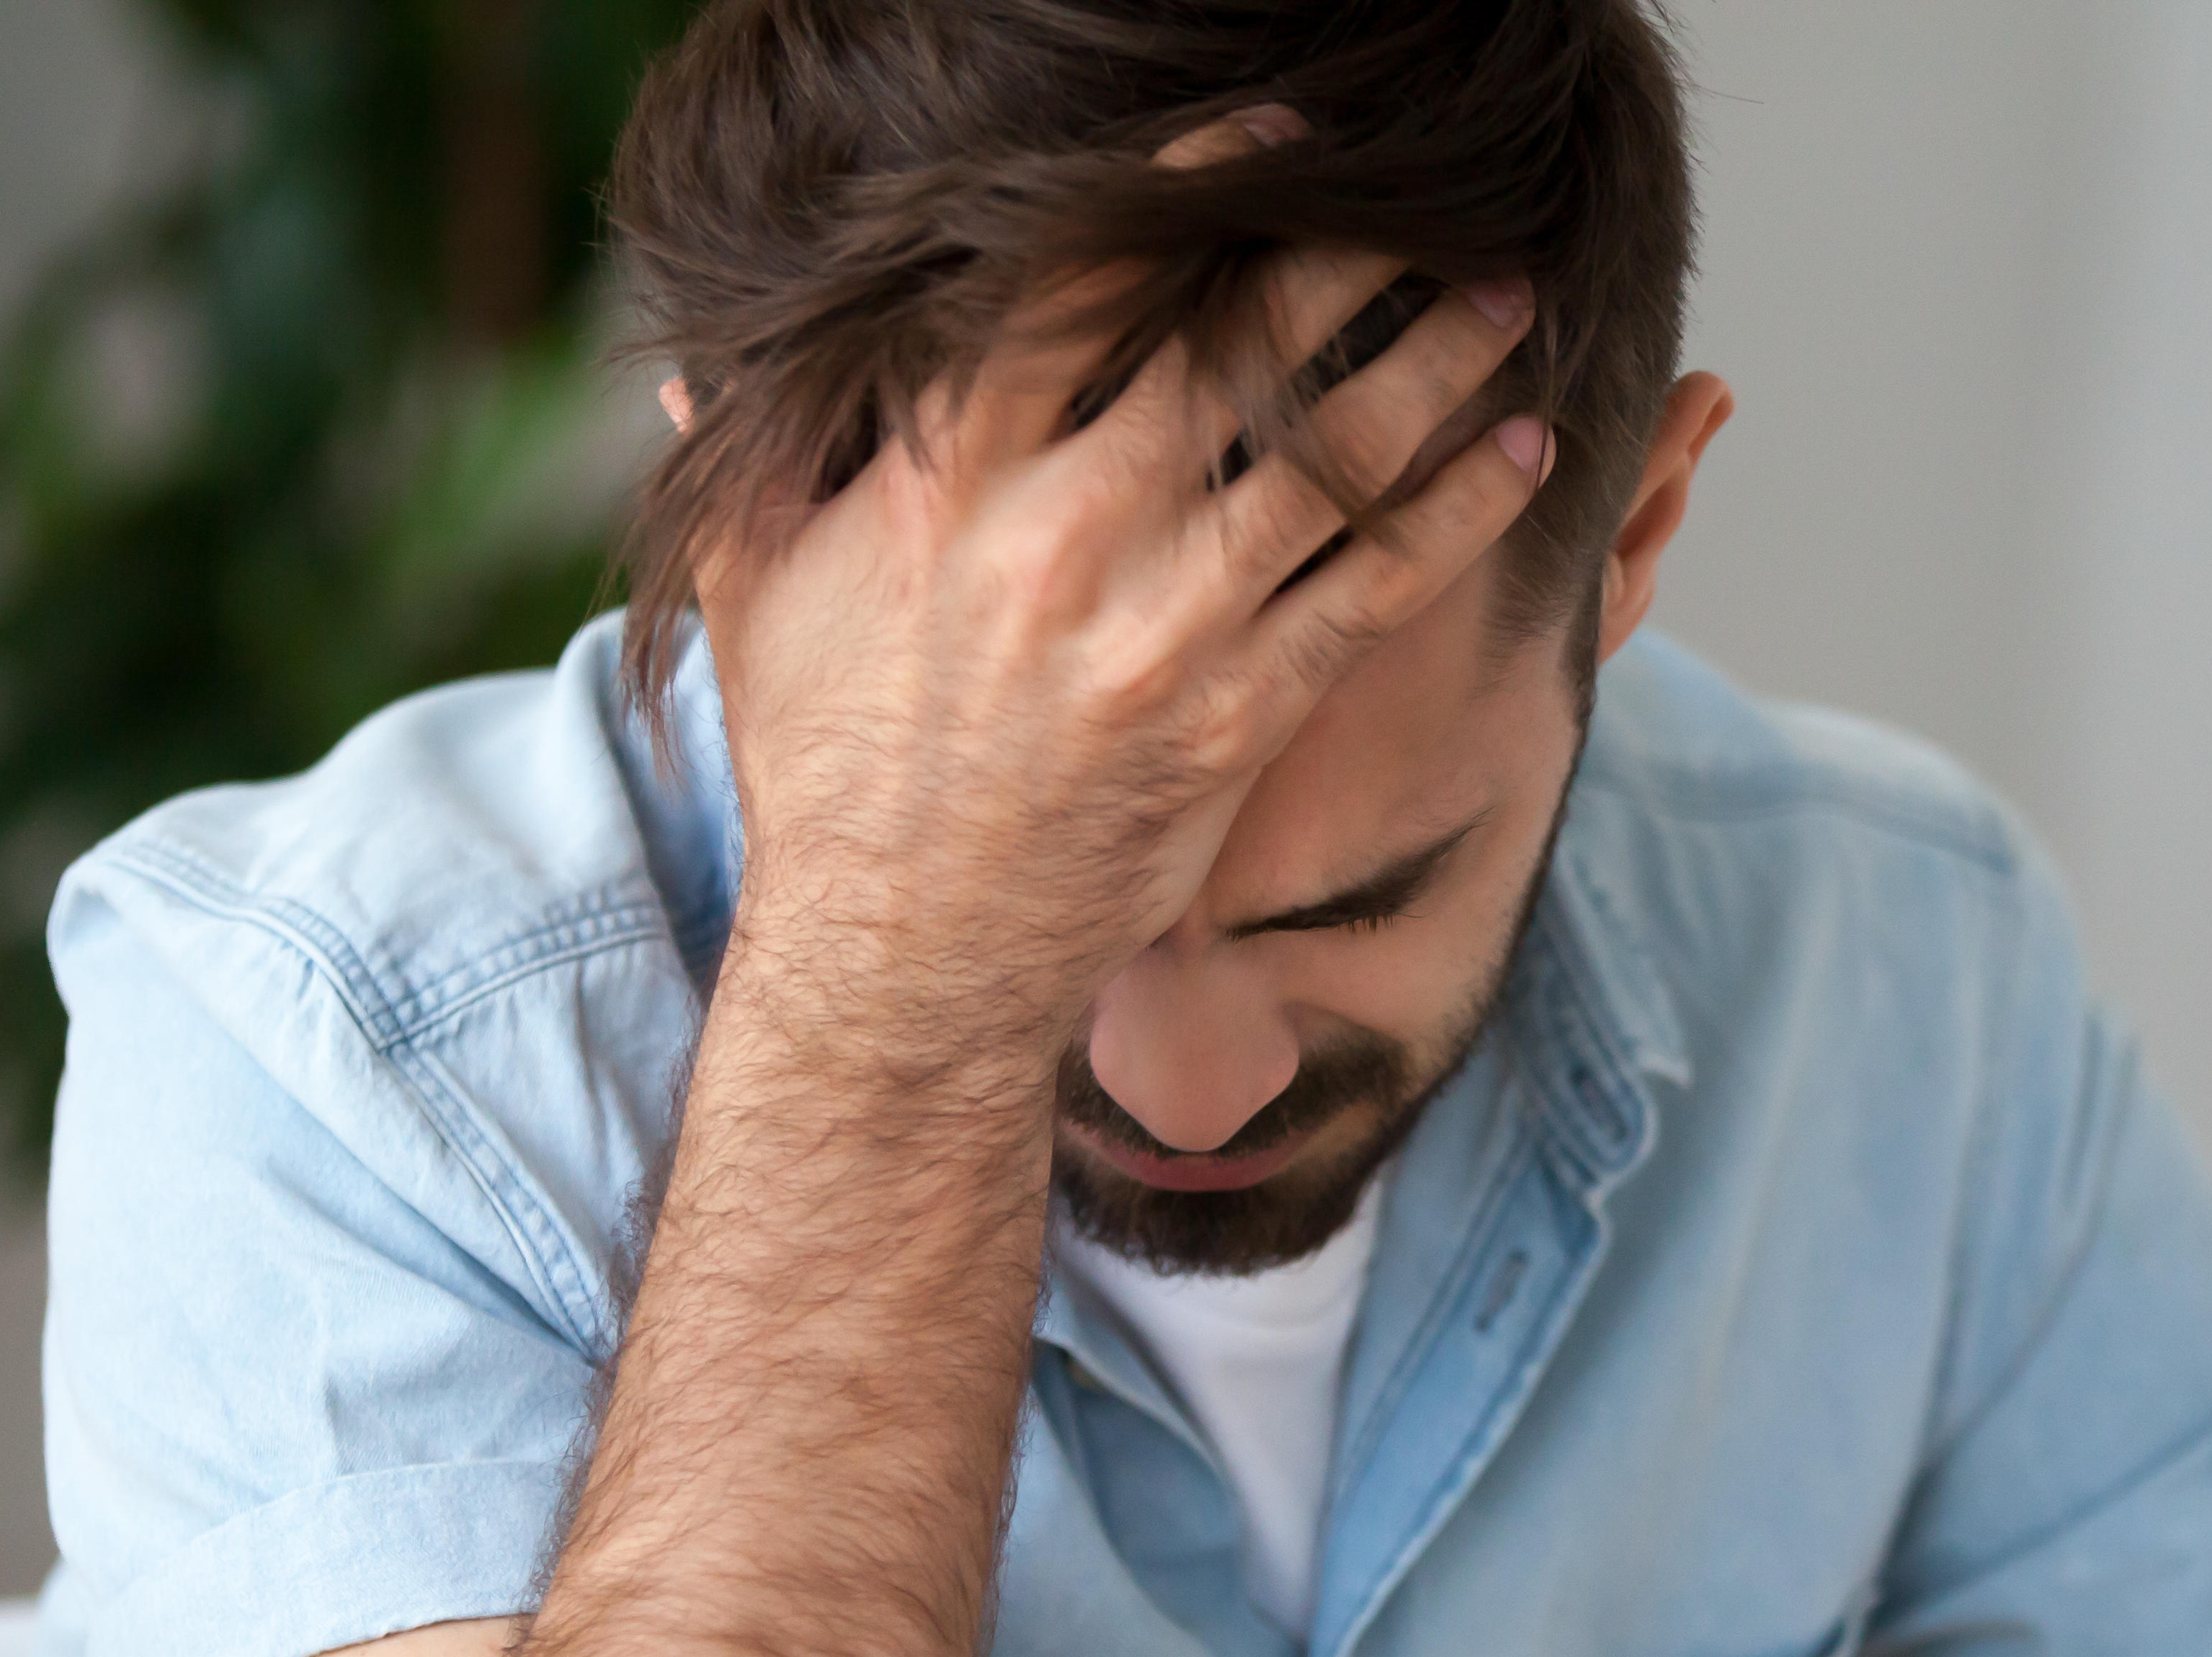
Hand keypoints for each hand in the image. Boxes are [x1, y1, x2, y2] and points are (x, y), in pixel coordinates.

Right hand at [691, 118, 1551, 1046]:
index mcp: (946, 480)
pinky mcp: (1230, 724)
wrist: (901, 962)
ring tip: (1508, 300)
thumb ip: (746, 467)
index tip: (1270, 140)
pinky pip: (1369, 595)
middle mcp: (1062, 535)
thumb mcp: (755, 601)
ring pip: (1328, 459)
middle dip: (1349, 261)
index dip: (1191, 190)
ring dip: (1435, 367)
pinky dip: (1456, 517)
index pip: (1083, 282)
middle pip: (1235, 348)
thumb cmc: (826, 777)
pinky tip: (1519, 456)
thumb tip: (692, 366)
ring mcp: (1157, 631)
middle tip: (1433, 204)